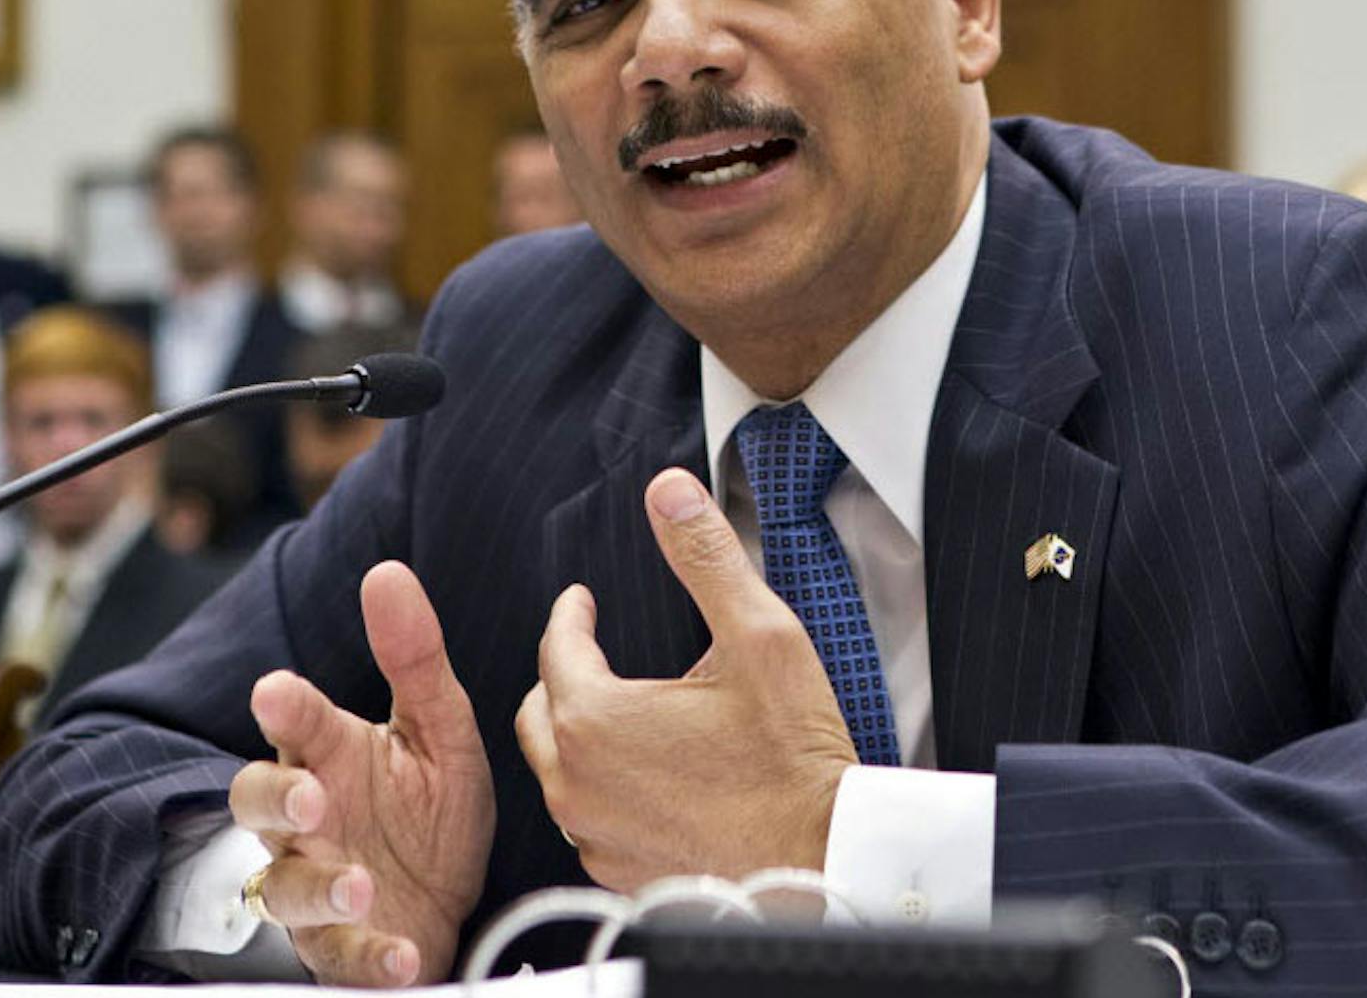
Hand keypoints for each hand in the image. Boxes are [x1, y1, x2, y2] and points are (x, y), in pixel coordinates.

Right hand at [227, 561, 494, 985]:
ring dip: (319, 886)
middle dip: (275, 799)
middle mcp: (309, 821)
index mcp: (330, 756)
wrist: (445, 907)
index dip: (285, 709)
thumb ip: (415, 659)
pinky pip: (338, 956)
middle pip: (255, 804)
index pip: (297, 724)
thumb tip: (388, 572)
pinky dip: (366, 957)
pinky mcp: (339, 948)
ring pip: (283, 887)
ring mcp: (315, 886)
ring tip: (361, 884)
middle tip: (311, 798)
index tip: (278, 693)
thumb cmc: (426, 811)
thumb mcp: (439, 731)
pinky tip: (399, 953)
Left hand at [515, 467, 856, 892]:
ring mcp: (595, 836)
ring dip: (576, 737)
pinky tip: (639, 778)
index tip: (582, 602)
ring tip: (615, 714)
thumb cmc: (794, 758)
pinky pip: (586, 820)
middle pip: (540, 712)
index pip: (557, 648)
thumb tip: (669, 493)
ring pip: (557, 771)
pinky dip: (601, 790)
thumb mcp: (759, 636)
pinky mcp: (618, 873)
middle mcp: (577, 784)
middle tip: (587, 654)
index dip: (570, 615)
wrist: (826, 860)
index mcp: (595, 720)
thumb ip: (706, 558)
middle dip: (560, 675)